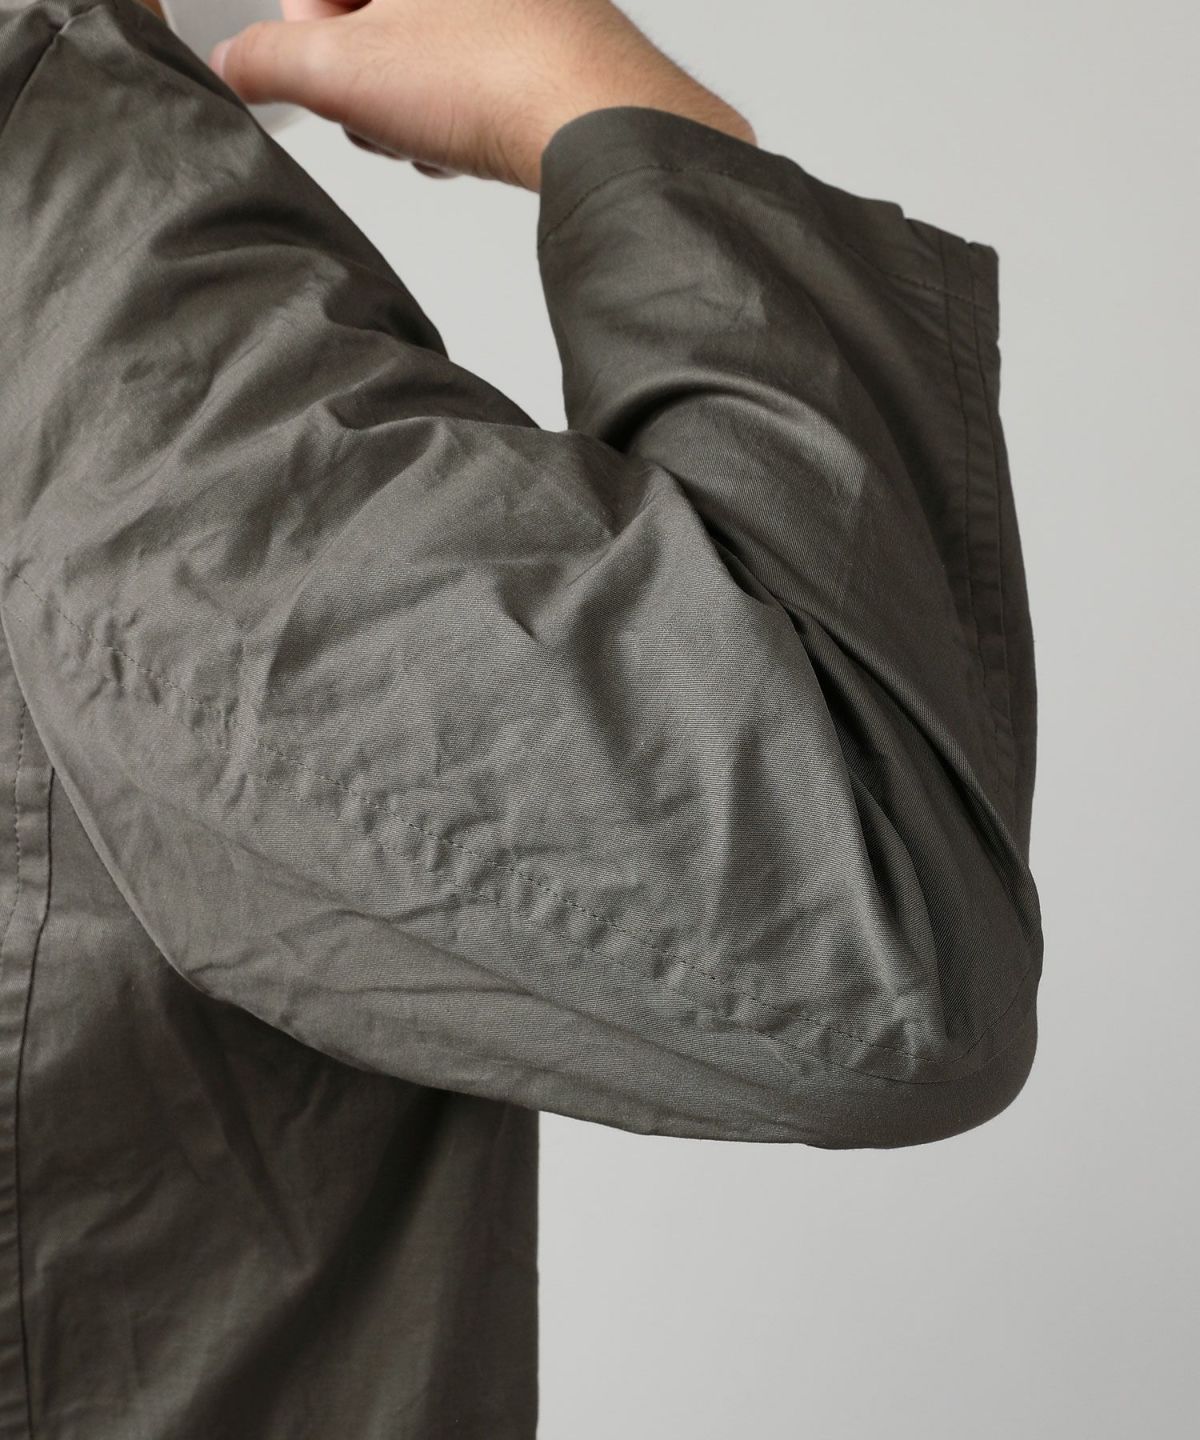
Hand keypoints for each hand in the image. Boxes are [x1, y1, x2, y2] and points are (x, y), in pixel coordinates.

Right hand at [208, 0, 755, 191]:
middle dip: (362, 73)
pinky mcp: (542, 42)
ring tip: (429, 129)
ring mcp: (510, 5)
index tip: (316, 67)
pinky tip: (465, 140)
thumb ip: (267, 63)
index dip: (308, 27)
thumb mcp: (342, 70)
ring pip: (418, 50)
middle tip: (379, 106)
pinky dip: (455, 114)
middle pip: (369, 12)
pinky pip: (467, 76)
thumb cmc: (495, 74)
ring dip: (407, 104)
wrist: (599, 127)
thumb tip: (235, 67)